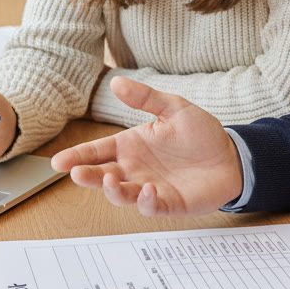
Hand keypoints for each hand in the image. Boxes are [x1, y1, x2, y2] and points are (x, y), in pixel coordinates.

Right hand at [50, 76, 243, 216]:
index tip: (58, 162)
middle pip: (103, 175)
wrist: (231, 156)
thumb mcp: (173, 108)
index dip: (77, 156)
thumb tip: (116, 82)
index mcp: (131, 146)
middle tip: (77, 174)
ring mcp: (150, 187)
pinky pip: (152, 206)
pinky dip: (147, 201)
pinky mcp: (169, 202)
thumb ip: (145, 98)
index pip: (97, 151)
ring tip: (110, 180)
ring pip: (123, 194)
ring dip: (114, 191)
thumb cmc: (201, 134)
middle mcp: (135, 169)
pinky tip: (148, 190)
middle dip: (88, 176)